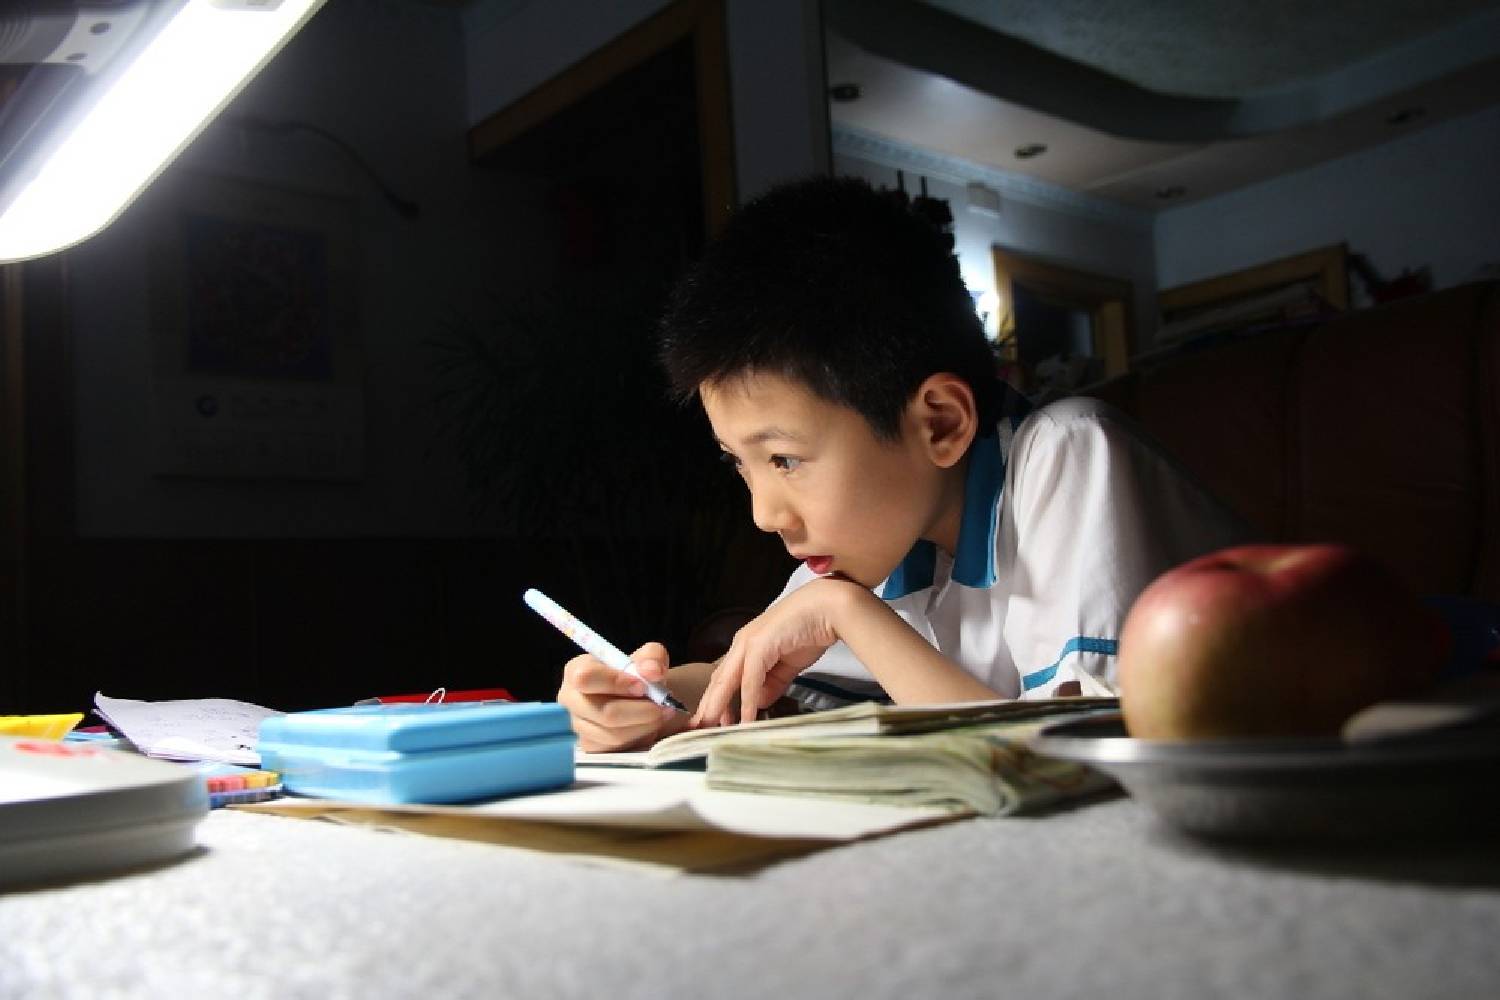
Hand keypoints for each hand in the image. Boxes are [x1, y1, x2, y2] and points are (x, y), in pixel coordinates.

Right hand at [557, 641, 680, 750]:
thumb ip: (652, 656)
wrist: (642, 699)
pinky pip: (617, 748)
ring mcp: (578, 725)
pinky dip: (639, 738)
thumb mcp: (649, 657)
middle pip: (604, 712)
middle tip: (662, 705)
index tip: (642, 686)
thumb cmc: (639, 675)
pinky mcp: (590, 746)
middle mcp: (570, 699)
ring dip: (645, 725)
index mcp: (577, 670)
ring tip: (659, 714)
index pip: (586, 677)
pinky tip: (648, 726)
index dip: (616, 682)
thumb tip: (652, 671)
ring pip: (614, 734)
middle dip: (641, 710)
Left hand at [693, 577, 861, 726]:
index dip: (717, 701)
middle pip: (719, 680)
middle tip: (700, 730)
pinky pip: (750, 680)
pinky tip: (746, 719)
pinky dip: (747, 702)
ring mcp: (749, 643)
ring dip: (719, 706)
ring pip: (727, 680)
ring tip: (713, 729)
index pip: (725, 677)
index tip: (714, 723)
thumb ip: (772, 684)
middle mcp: (743, 644)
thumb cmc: (810, 631)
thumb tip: (758, 704)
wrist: (828, 609)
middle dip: (709, 706)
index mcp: (747, 646)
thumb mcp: (787, 665)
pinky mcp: (760, 646)